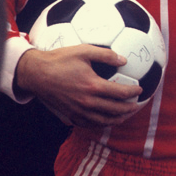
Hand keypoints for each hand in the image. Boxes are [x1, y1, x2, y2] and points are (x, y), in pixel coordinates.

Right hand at [16, 44, 141, 126]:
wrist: (36, 73)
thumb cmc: (60, 60)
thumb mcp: (84, 51)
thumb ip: (106, 55)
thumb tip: (123, 60)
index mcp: (93, 86)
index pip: (120, 93)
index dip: (133, 92)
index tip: (140, 90)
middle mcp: (87, 102)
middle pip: (115, 110)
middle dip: (129, 109)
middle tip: (137, 105)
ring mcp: (78, 111)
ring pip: (103, 121)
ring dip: (117, 119)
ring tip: (125, 115)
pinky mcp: (69, 115)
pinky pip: (89, 124)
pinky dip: (100, 124)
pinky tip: (105, 120)